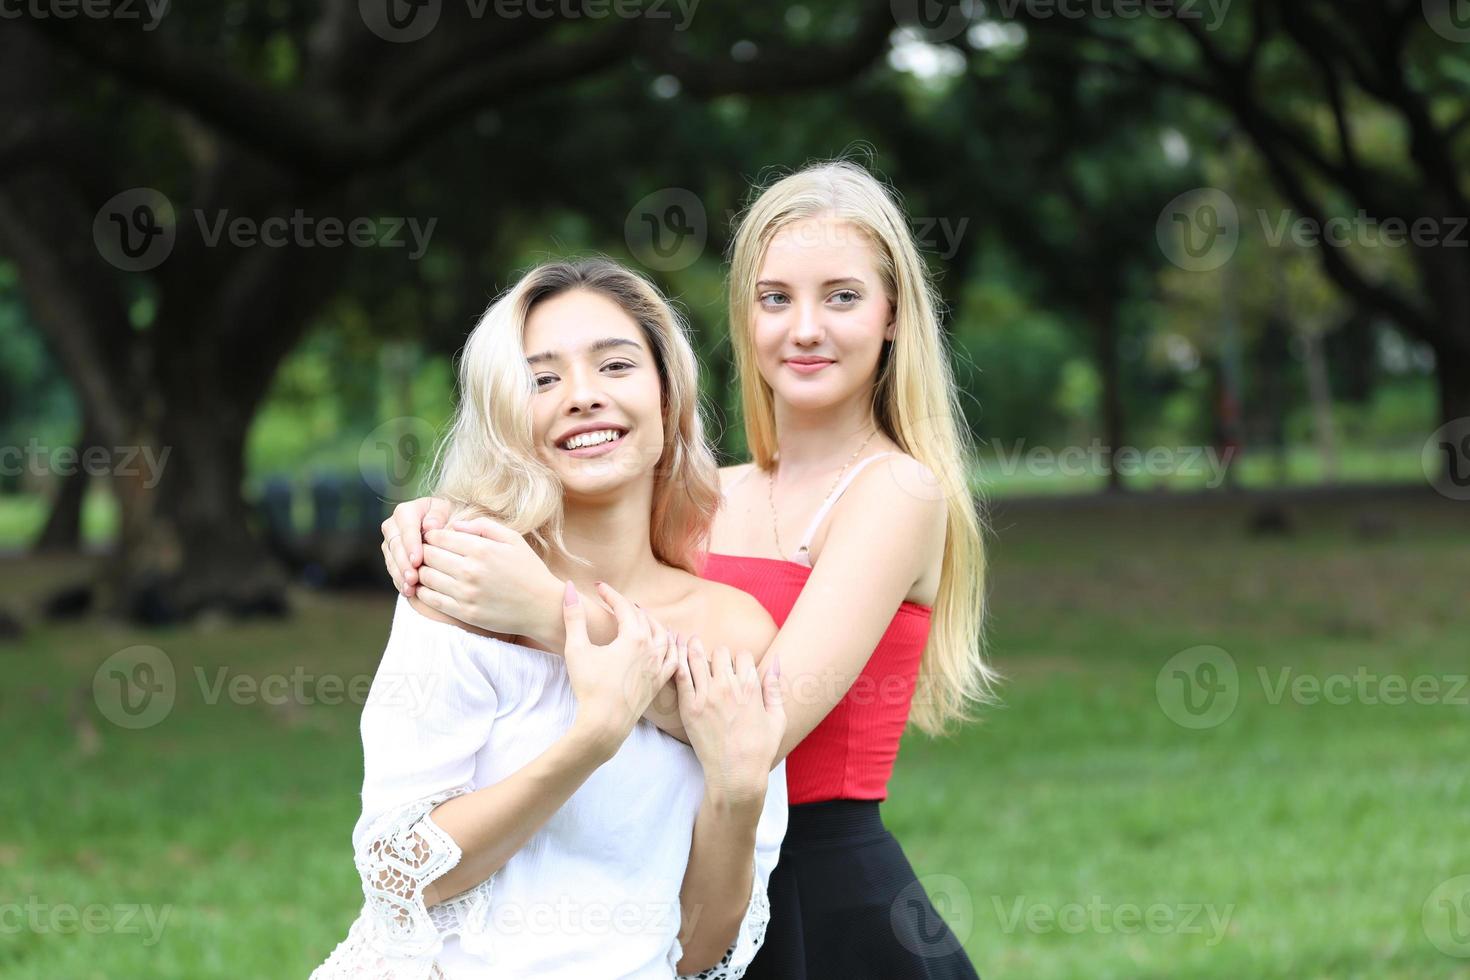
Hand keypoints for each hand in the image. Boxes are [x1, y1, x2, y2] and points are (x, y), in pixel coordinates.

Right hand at [381, 496, 453, 594]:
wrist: (447, 526)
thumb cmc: (450, 517)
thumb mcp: (449, 512)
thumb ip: (439, 516)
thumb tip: (430, 526)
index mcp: (407, 511)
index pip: (406, 528)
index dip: (411, 545)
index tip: (418, 560)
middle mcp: (394, 526)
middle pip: (395, 545)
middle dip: (403, 563)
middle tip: (413, 578)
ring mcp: (391, 543)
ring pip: (391, 559)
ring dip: (400, 575)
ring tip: (410, 588)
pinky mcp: (392, 558)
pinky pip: (393, 570)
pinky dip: (400, 581)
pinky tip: (408, 591)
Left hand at [408, 517, 560, 637]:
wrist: (543, 607)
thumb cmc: (528, 570)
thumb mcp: (512, 539)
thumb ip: (483, 525)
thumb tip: (455, 524)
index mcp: (481, 549)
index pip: (438, 536)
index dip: (430, 535)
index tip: (432, 538)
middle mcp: (470, 570)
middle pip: (427, 555)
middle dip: (423, 551)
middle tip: (425, 553)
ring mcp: (466, 593)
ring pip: (426, 577)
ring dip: (422, 571)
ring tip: (427, 569)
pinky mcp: (465, 613)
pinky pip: (432, 600)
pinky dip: (423, 592)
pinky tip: (428, 587)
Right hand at [562, 580, 678, 755]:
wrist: (605, 723)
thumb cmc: (589, 686)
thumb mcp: (577, 649)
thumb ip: (574, 617)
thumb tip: (569, 588)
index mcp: (634, 637)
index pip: (624, 607)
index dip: (610, 594)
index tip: (598, 587)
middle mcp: (652, 648)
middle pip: (644, 618)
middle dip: (628, 606)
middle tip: (614, 601)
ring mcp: (658, 666)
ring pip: (663, 635)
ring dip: (651, 622)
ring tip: (641, 617)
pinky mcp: (660, 682)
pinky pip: (673, 658)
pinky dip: (672, 646)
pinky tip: (669, 643)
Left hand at [675, 636, 783, 804]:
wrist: (736, 774)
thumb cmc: (760, 750)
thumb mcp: (777, 718)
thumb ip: (774, 688)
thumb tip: (776, 661)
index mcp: (750, 687)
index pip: (743, 655)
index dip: (740, 659)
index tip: (737, 667)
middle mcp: (728, 687)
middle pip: (720, 653)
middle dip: (720, 655)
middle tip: (716, 663)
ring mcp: (706, 696)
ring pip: (697, 658)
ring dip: (695, 649)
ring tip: (692, 643)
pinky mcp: (689, 707)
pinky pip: (681, 676)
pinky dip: (679, 662)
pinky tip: (676, 656)